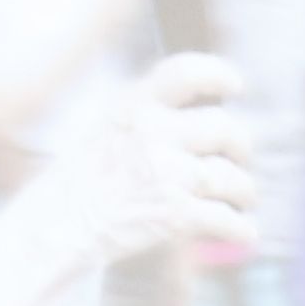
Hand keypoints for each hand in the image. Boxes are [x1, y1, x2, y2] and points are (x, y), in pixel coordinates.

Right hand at [47, 55, 254, 268]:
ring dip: (246, 192)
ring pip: (233, 178)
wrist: (58, 224)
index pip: (184, 72)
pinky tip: (244, 233)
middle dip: (241, 147)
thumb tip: (203, 115)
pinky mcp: (177, 214)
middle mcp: (154, 133)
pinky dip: (243, 230)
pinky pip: (229, 220)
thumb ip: (149, 113)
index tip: (235, 85)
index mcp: (135, 106)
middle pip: (225, 128)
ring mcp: (168, 173)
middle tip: (239, 159)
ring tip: (244, 201)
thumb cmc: (84, 178)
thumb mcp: (107, 126)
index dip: (218, 74)